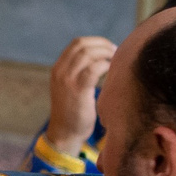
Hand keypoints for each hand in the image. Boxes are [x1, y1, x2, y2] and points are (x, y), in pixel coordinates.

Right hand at [45, 36, 115, 155]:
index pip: (76, 43)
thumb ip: (79, 72)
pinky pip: (94, 68)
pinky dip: (106, 65)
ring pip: (88, 54)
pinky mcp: (78, 89)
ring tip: (117, 60)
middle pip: (83, 45)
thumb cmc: (73, 111)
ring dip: (106, 53)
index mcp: (58, 68)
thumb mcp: (70, 87)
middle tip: (116, 52)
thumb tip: (101, 57)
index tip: (109, 47)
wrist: (65, 133)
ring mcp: (67, 80)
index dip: (96, 41)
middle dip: (103, 45)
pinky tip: (113, 71)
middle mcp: (60, 71)